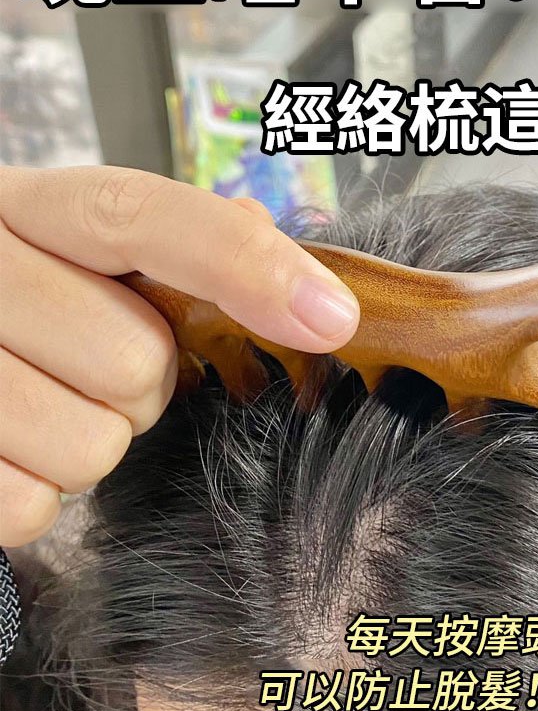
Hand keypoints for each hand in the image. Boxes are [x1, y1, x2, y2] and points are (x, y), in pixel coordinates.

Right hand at [0, 166, 358, 546]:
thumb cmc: (15, 301)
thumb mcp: (69, 248)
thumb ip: (166, 238)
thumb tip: (266, 234)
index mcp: (23, 205)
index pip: (143, 216)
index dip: (246, 266)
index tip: (333, 318)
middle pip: (134, 357)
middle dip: (141, 382)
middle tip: (92, 369)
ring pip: (93, 443)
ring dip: (91, 440)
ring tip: (45, 406)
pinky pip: (32, 505)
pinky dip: (37, 493)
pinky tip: (9, 448)